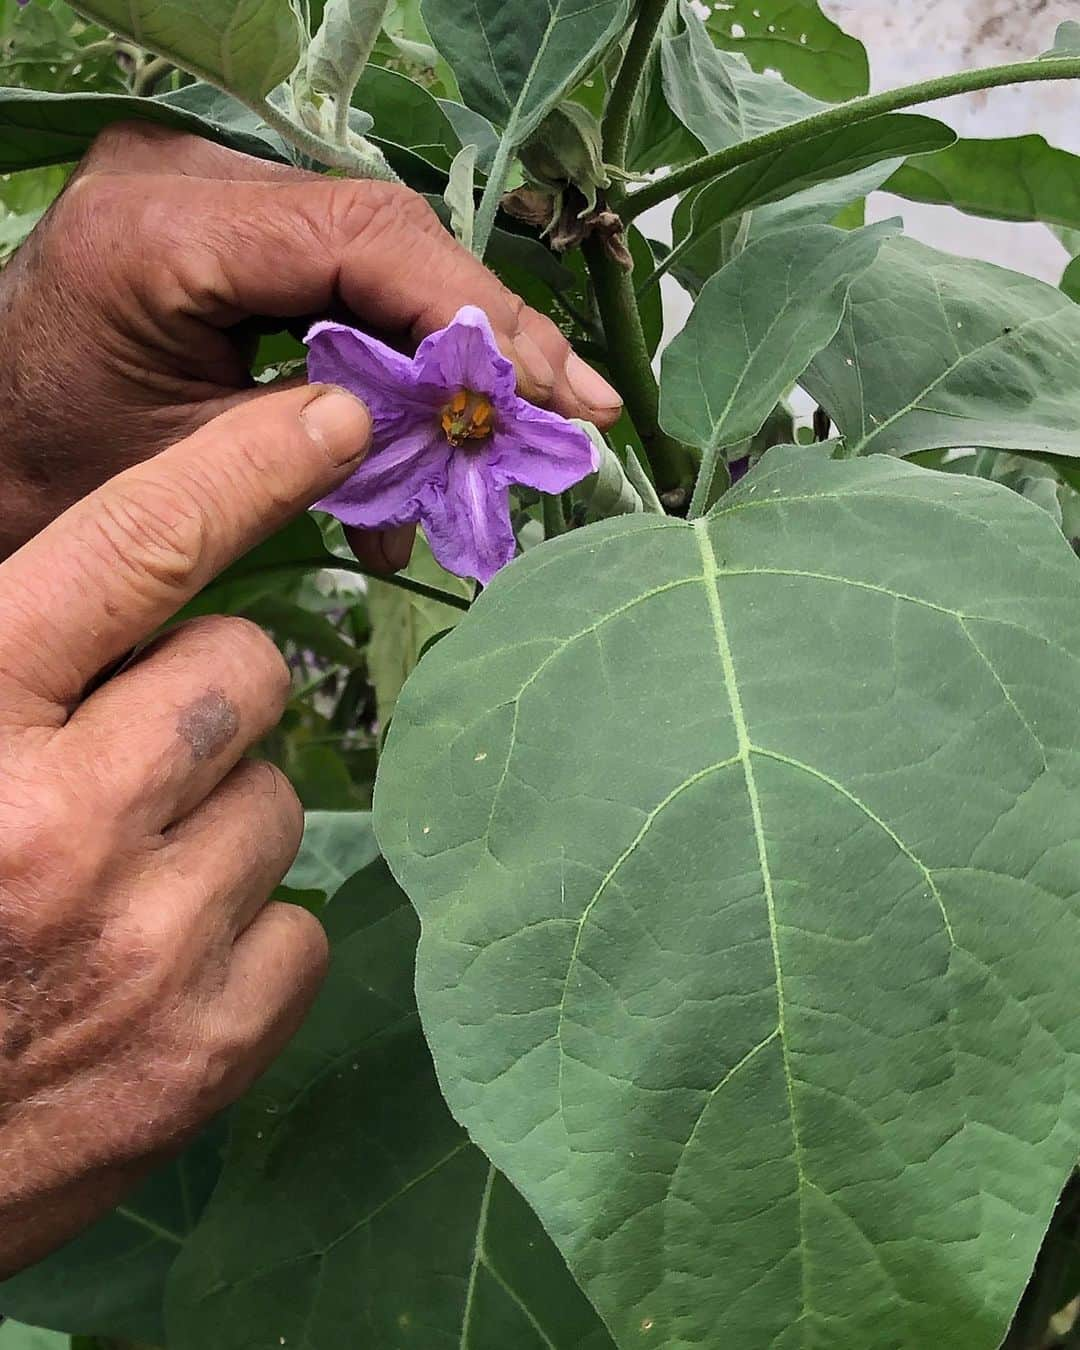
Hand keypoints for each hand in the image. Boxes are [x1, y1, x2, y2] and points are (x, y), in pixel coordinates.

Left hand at [0, 122, 621, 566]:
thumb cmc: (50, 475)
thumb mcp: (186, 473)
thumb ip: (316, 443)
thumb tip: (446, 440)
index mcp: (161, 228)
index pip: (364, 238)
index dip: (475, 315)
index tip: (552, 395)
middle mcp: (191, 179)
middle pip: (387, 236)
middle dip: (487, 333)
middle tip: (571, 412)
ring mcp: (213, 195)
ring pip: (380, 257)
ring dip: (451, 352)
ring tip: (515, 433)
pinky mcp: (231, 230)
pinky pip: (344, 279)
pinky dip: (397, 357)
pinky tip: (430, 431)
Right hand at [0, 382, 370, 1274]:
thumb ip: (8, 647)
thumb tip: (95, 582)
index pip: (135, 547)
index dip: (245, 465)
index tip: (332, 417)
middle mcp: (62, 819)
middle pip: (245, 670)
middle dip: (204, 692)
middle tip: (129, 756)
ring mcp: (151, 943)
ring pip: (279, 799)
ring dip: (219, 819)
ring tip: (122, 885)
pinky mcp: (211, 1046)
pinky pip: (300, 924)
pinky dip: (247, 933)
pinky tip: (163, 971)